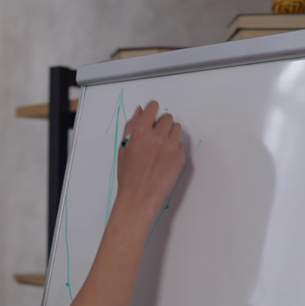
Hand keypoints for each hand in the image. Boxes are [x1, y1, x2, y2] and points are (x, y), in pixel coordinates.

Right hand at [115, 101, 186, 222]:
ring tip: (161, 148)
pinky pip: (180, 145)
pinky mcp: (180, 157)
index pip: (153, 107)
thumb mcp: (123, 148)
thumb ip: (131, 126)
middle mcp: (157, 136)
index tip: (152, 117)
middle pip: (167, 117)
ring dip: (170, 134)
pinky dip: (174, 149)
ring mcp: (170, 147)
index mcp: (140, 132)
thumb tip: (140, 111)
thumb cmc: (128, 176)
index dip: (152, 111)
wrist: (139, 198)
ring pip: (177, 129)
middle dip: (162, 125)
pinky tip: (165, 160)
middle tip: (155, 138)